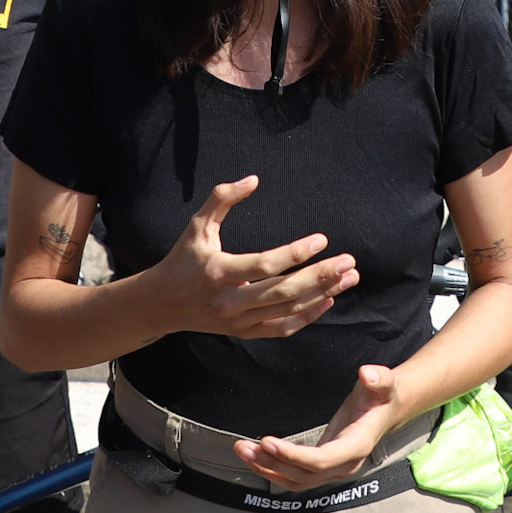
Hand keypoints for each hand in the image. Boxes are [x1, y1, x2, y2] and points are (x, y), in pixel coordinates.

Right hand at [147, 175, 357, 339]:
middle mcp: (230, 301)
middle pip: (283, 292)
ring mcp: (238, 321)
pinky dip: (307, 317)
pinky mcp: (244, 332)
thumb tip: (253, 179)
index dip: (296, 253)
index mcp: (219, 272)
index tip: (322, 239)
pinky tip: (328, 300)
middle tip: (348, 262)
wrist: (162, 304)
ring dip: (322, 294)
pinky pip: (282, 328)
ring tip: (348, 278)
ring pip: (288, 311)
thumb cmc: (183, 259)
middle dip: (320, 276)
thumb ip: (222, 198)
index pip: (265, 264)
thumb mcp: (197, 226)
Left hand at [236, 364, 407, 486]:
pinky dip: (272, 470)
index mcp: (356, 447)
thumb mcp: (384, 383)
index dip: (293, 455)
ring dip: (266, 468)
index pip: (320, 460)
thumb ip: (379, 378)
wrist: (384, 411)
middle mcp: (344, 465)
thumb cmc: (381, 396)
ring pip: (294, 480)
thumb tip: (367, 373)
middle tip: (243, 447)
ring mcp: (332, 471)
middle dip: (271, 462)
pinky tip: (254, 458)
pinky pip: (294, 478)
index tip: (266, 441)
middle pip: (302, 474)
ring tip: (241, 450)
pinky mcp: (321, 468)